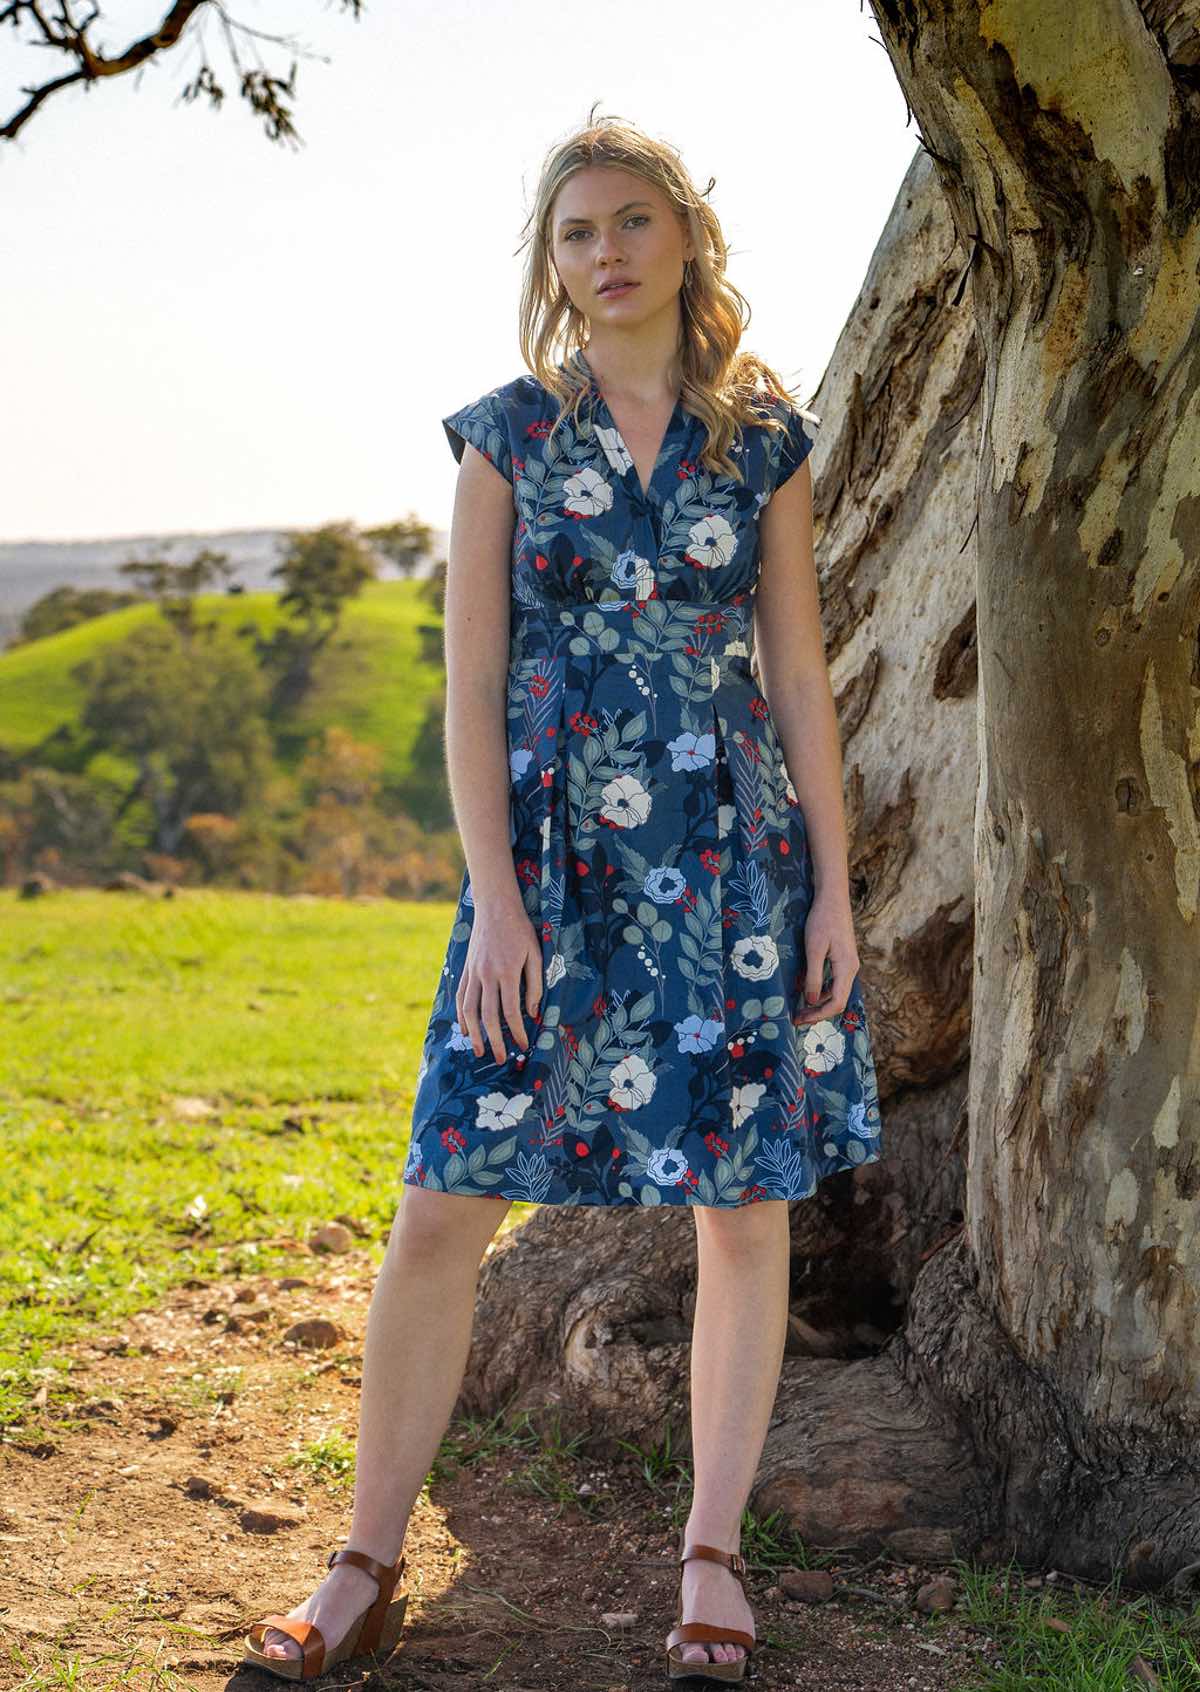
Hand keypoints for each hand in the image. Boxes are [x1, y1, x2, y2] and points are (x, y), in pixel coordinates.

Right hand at [455, 897, 542, 1064]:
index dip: (518, 1032)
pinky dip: (461, 1015)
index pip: (511, 1012)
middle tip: (502, 1058)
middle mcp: (487, 975)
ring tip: (479, 1051)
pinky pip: (461, 997)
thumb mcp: (535, 954)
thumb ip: (534, 984)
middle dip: (495, 1041)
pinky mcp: (466, 970)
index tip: (524, 1045)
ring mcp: (473, 973)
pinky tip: (465, 1029)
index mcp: (506, 973)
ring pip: (470, 1010)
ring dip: (474, 1034)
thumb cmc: (520, 930)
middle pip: (488, 1016)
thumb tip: (531, 1012)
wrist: (495, 907)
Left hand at [797, 889, 859, 1024]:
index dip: (819, 1015)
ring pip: (836, 992)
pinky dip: (821, 990)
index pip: (838, 1002)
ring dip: (819, 1002)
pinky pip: (834, 981)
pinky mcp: (842, 958)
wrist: (832, 898)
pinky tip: (806, 989)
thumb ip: (814, 976)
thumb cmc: (822, 920)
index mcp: (847, 968)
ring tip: (799, 1007)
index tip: (801, 1019)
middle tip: (796, 1017)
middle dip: (818, 1012)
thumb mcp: (814, 949)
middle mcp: (851, 969)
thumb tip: (812, 1002)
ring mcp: (848, 964)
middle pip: (837, 1000)